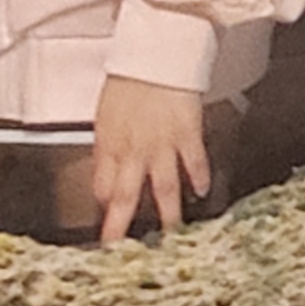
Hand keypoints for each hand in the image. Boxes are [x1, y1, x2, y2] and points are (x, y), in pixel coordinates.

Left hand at [87, 73, 212, 242]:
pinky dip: (199, 177)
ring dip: (166, 214)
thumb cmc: (129, 79)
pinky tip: (202, 191)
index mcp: (109, 144)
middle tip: (119, 249)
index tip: (107, 225)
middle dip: (121, 226)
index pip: (102, 187)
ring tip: (169, 234)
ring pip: (162, 187)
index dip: (105, 208)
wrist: (156, 55)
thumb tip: (106, 179)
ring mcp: (162, 145)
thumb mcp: (105, 116)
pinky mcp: (188, 133)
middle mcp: (133, 151)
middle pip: (125, 196)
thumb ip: (107, 149)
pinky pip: (194, 161)